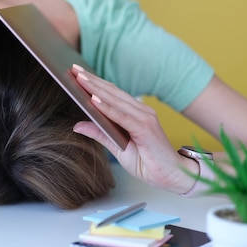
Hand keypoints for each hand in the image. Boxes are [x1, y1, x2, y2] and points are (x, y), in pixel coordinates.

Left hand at [71, 65, 198, 193]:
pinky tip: (93, 100)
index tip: (77, 73)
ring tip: (79, 78)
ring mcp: (145, 118)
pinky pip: (122, 116)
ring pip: (115, 100)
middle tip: (73, 69)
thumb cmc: (148, 163)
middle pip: (112, 92)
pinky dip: (107, 108)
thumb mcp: (117, 148)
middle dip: (91, 80)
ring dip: (96, 89)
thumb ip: (100, 134)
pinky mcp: (146, 128)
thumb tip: (77, 125)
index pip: (112, 94)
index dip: (94, 82)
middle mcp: (142, 111)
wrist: (172, 177)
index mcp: (136, 113)